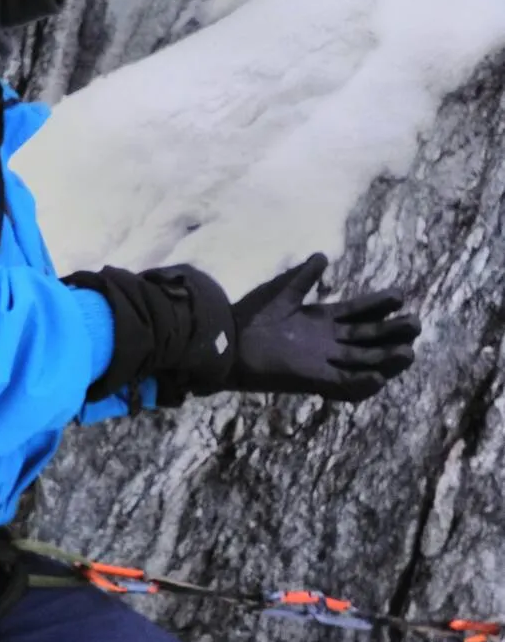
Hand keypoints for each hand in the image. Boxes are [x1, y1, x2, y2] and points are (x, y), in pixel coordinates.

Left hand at [228, 253, 419, 401]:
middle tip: (415, 324)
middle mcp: (326, 342)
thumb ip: (304, 276)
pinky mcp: (312, 380)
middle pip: (368, 338)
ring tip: (409, 353)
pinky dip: (360, 384)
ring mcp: (321, 362)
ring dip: (385, 360)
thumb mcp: (282, 291)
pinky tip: (379, 377)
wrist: (226, 341)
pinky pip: (342, 386)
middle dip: (392, 333)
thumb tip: (323, 255)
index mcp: (320, 320)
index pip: (358, 312)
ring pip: (362, 363)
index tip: (400, 294)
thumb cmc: (251, 315)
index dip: (378, 305)